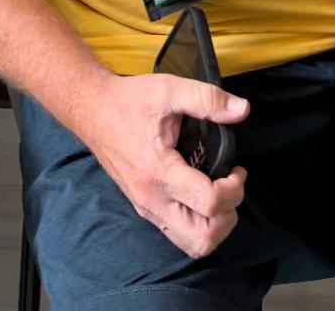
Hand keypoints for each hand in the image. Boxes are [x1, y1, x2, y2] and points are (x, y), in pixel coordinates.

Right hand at [74, 73, 248, 256]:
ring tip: (219, 197)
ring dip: (215, 228)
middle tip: (230, 187)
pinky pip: (177, 235)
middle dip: (228, 216)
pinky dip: (198, 226)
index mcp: (159, 172)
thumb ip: (207, 99)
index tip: (237, 169)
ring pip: (191, 245)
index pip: (210, 203)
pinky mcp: (143, 208)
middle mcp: (152, 199)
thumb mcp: (169, 89)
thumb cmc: (128, 100)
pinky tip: (200, 197)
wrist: (91, 110)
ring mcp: (146, 208)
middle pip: (203, 238)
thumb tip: (242, 109)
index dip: (234, 189)